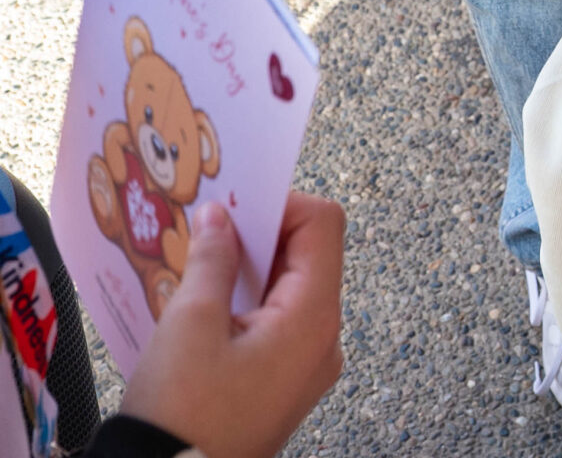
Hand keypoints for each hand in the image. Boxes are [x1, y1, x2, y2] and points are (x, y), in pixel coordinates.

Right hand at [119, 194, 346, 457]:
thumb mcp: (189, 324)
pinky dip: (246, 304)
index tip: (232, 205)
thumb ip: (212, 259)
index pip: (323, 225)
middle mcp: (324, 340)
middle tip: (209, 228)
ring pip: (290, 291)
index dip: (280, 204)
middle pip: (309, 256)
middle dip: (260, 235)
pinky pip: (277, 325)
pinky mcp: (283, 385)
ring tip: (199, 263)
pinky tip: (204, 305)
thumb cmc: (180, 414)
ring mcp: (306, 366)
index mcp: (315, 318)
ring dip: (249, 270)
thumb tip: (220, 216)